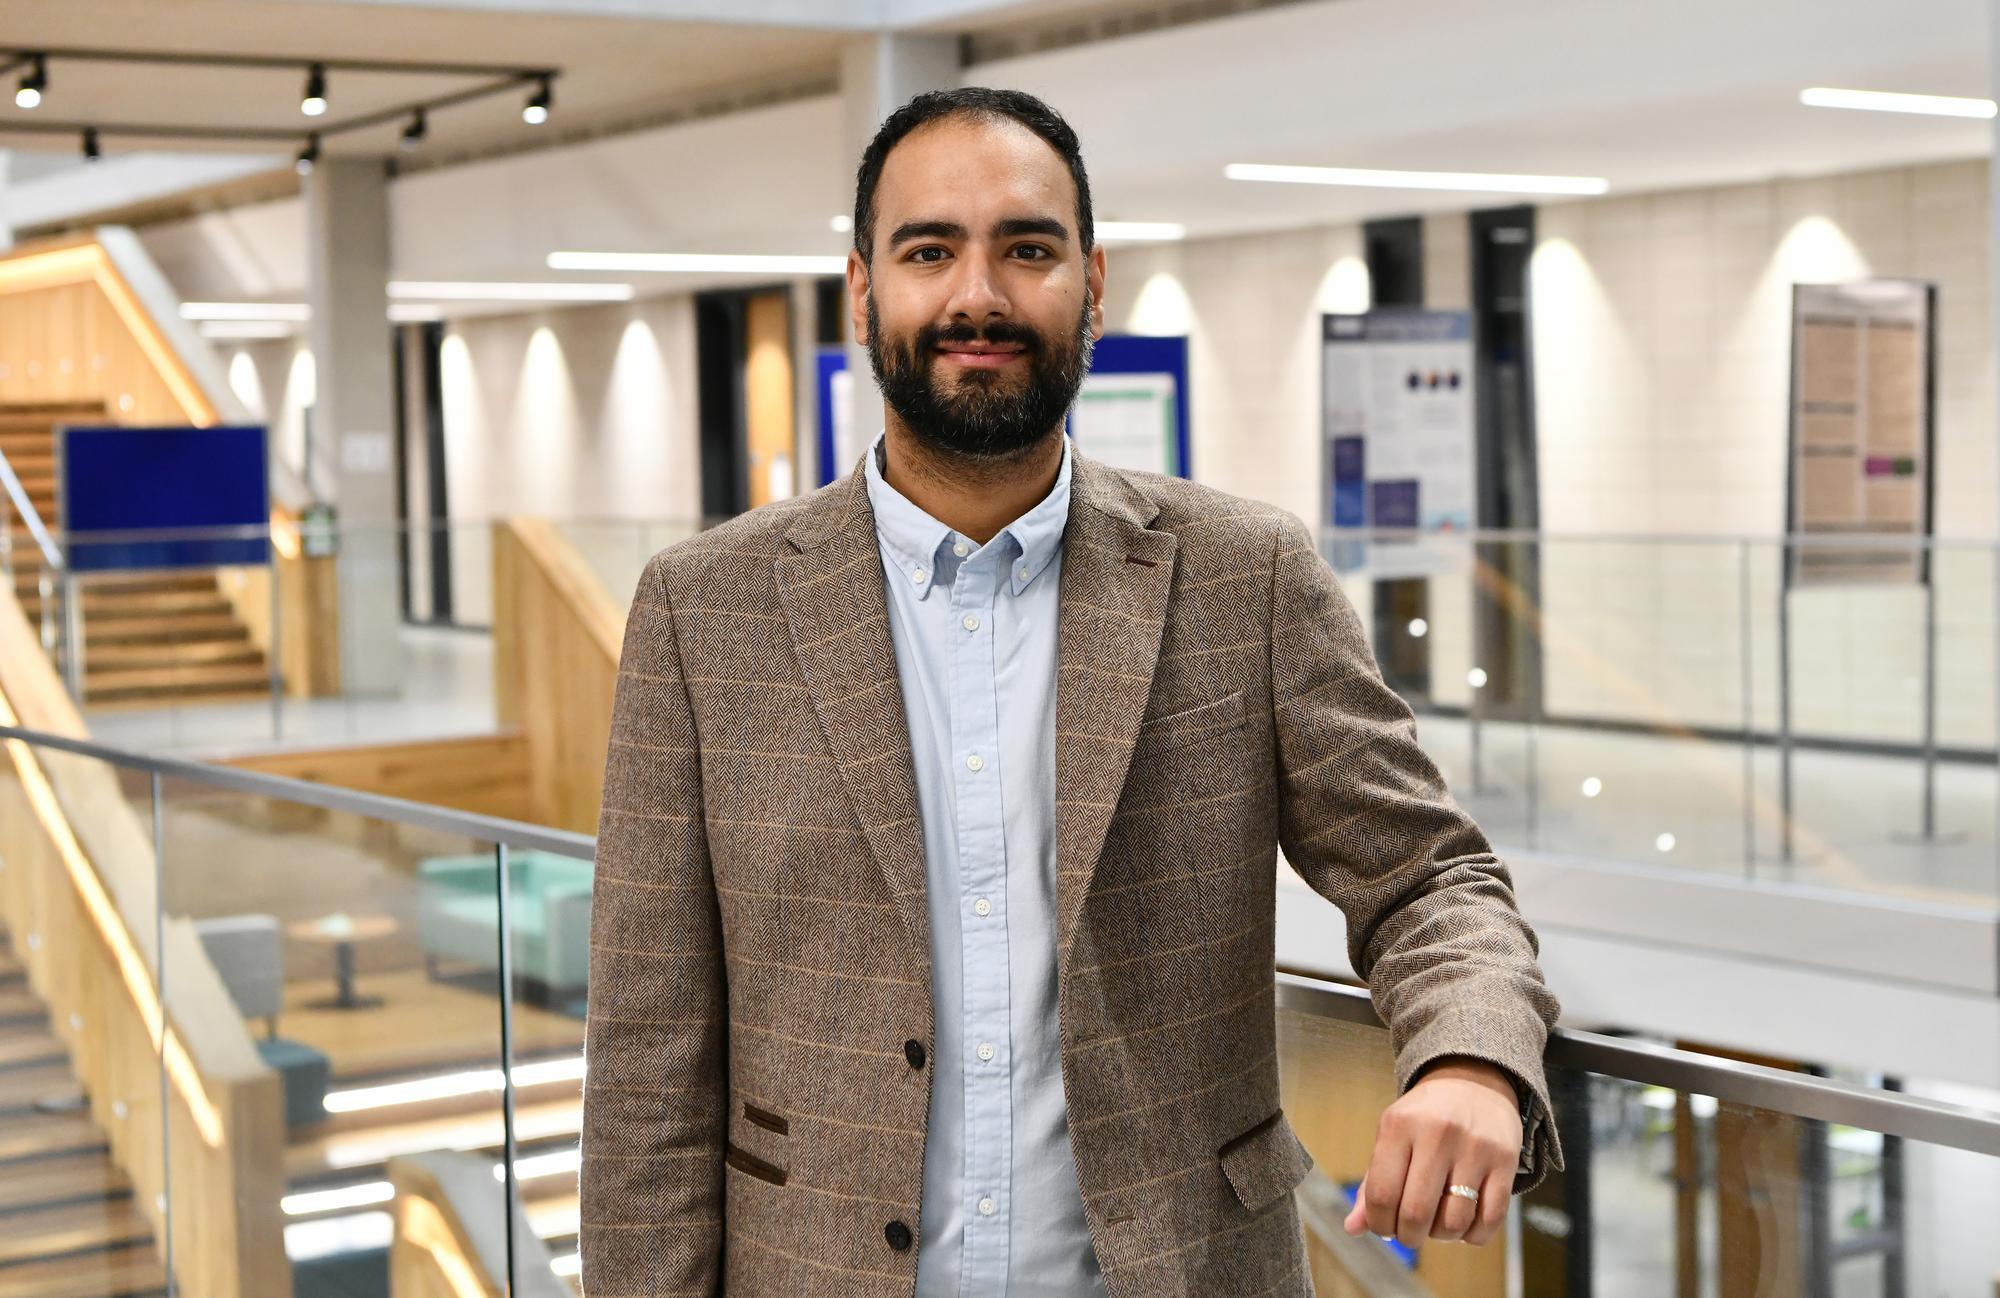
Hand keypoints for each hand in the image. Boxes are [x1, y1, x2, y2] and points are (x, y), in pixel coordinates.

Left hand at [1341, 1055, 1520, 1247]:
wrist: (1474, 1081)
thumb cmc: (1424, 1117)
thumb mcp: (1392, 1136)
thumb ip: (1372, 1183)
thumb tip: (1352, 1229)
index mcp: (1400, 1125)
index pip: (1381, 1193)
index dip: (1378, 1223)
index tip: (1384, 1227)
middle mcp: (1437, 1133)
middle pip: (1417, 1213)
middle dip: (1409, 1236)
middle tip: (1409, 1233)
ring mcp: (1475, 1147)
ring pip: (1455, 1221)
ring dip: (1441, 1236)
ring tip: (1437, 1225)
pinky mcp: (1506, 1161)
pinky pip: (1490, 1219)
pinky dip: (1473, 1235)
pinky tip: (1464, 1223)